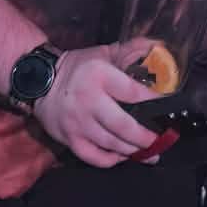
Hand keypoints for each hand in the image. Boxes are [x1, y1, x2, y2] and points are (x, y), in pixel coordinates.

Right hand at [33, 44, 158, 167]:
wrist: (38, 80)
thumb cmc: (78, 67)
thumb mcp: (103, 53)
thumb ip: (130, 50)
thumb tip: (157, 46)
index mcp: (99, 75)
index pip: (133, 92)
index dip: (153, 103)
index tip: (168, 109)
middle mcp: (88, 100)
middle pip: (123, 125)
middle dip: (146, 137)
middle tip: (162, 141)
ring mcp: (78, 123)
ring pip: (111, 144)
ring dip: (134, 150)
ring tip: (150, 153)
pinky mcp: (69, 139)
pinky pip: (94, 157)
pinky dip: (111, 160)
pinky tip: (123, 156)